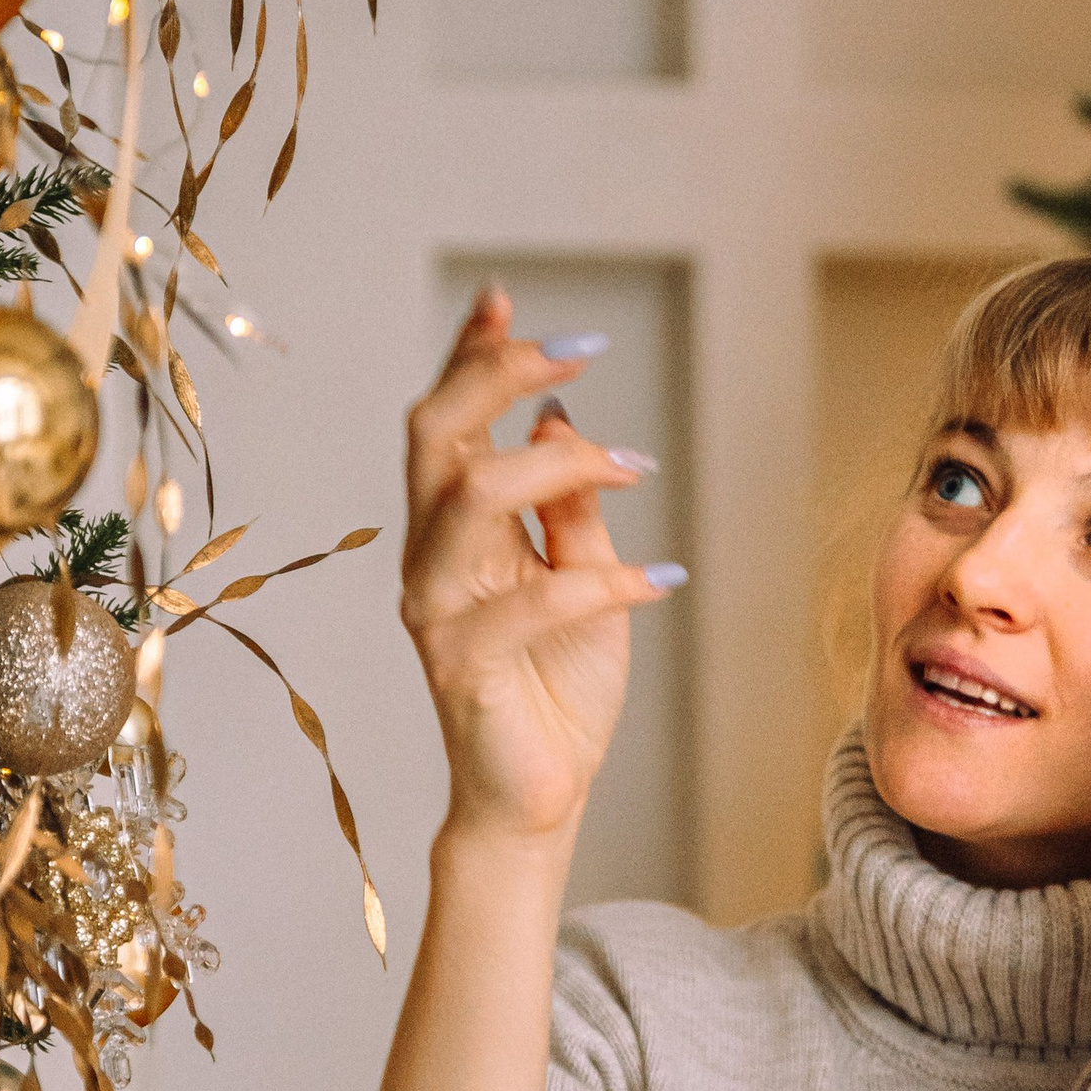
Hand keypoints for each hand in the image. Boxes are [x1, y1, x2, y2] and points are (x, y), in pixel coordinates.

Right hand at [399, 287, 682, 844]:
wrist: (543, 794)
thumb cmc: (558, 684)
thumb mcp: (582, 575)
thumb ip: (568, 505)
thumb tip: (561, 421)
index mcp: (452, 527)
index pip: (446, 421)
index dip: (469, 354)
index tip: (505, 296)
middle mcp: (430, 557)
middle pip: (436, 433)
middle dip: (499, 375)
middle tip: (580, 351)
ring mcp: (436, 610)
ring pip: (468, 495)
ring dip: (558, 465)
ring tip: (638, 467)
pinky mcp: (461, 665)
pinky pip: (528, 599)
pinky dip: (601, 581)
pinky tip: (661, 583)